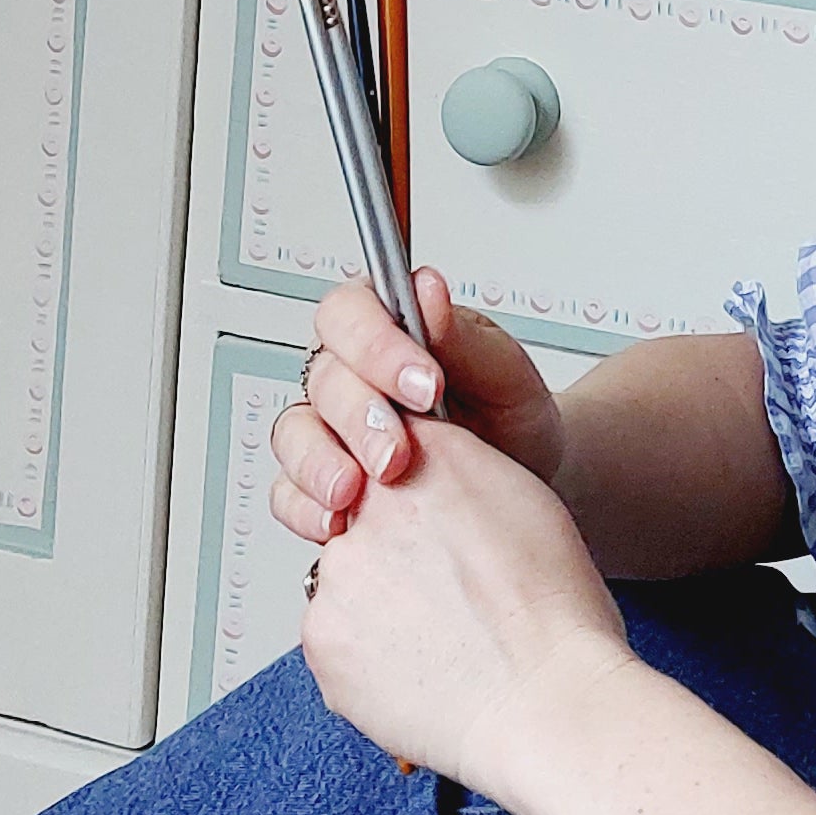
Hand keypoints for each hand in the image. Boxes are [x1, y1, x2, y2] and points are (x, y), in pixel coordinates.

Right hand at [271, 271, 564, 551]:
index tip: (423, 384)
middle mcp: (349, 375)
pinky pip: (289, 493)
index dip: (375, 346)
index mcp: (386, 328)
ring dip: (321, 463)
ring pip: (294, 434)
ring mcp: (330, 431)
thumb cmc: (509, 415)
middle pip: (322, 378)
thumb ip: (462, 335)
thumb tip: (426, 292)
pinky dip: (305, 508)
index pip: (348, 313)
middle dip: (361, 418)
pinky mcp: (322, 485)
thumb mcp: (503, 371)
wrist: (526, 480)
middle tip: (398, 453)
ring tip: (358, 491)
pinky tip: (336, 521)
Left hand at [299, 409, 633, 803]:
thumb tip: (431, 484)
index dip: (413, 502)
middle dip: (391, 558)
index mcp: (429, 459)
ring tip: (438, 644)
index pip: (389, 452)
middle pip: (360, 521)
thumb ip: (463, 476)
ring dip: (376, 608)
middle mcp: (372, 505)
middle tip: (441, 600)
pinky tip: (418, 673)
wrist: (548, 702)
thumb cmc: (557, 618)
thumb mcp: (526, 503)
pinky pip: (334, 641)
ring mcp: (338, 572)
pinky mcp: (320, 638)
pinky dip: (366, 659)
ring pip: (346, 584)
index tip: (432, 534)